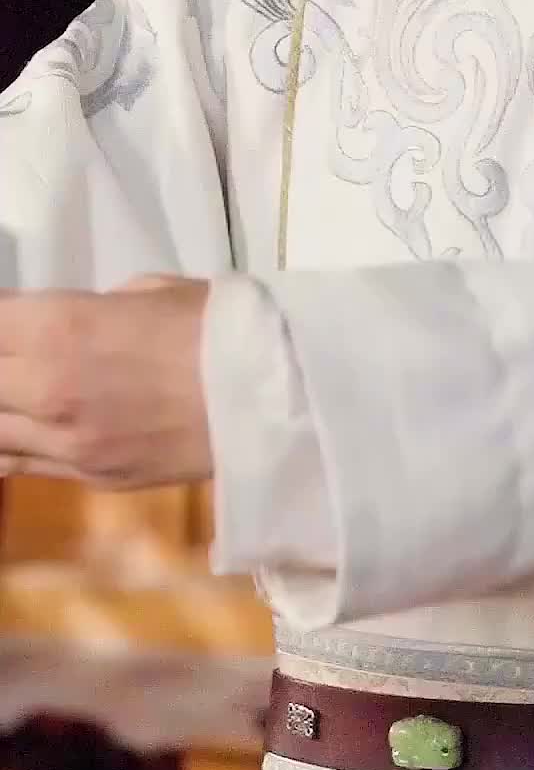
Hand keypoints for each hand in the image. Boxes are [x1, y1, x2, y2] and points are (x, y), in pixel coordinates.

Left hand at [0, 279, 211, 485]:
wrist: (271, 395)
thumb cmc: (216, 324)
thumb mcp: (147, 291)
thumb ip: (93, 310)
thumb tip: (71, 324)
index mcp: (61, 328)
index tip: (9, 318)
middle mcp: (47, 389)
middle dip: (0, 357)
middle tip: (15, 350)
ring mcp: (65, 443)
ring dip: (2, 403)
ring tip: (19, 391)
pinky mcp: (88, 478)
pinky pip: (19, 463)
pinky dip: (8, 444)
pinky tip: (18, 426)